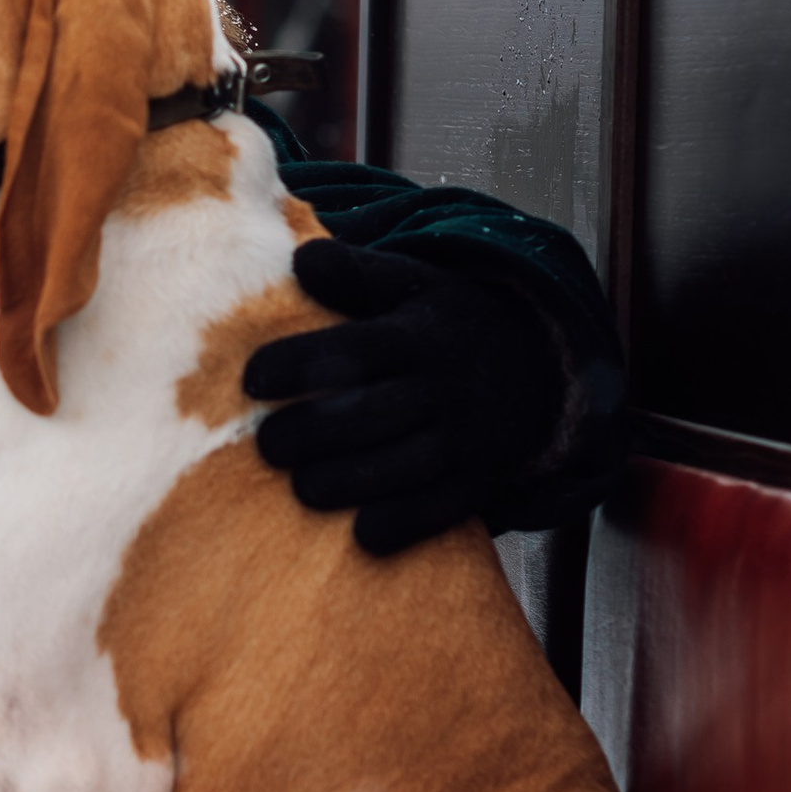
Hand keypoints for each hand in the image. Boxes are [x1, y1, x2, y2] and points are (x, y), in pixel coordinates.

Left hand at [244, 241, 564, 555]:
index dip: (300, 364)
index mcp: (415, 336)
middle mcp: (440, 387)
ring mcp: (464, 437)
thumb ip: (354, 274)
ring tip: (303, 487)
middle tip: (266, 446)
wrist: (537, 367)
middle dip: (313, 434)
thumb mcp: (409, 284)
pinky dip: (405, 524)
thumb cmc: (443, 325)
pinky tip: (364, 533)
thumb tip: (303, 259)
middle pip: (373, 413)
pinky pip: (443, 509)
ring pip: (405, 465)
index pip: (354, 349)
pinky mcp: (477, 480)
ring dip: (349, 481)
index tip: (252, 379)